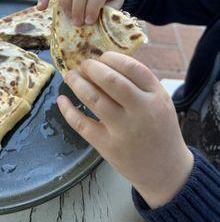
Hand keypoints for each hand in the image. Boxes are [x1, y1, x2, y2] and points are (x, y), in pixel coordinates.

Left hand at [57, 52, 193, 208]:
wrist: (166, 171)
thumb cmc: (160, 129)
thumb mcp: (161, 102)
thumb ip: (139, 84)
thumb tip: (105, 63)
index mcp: (156, 96)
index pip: (132, 67)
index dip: (112, 58)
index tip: (102, 56)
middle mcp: (141, 111)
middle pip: (110, 80)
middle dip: (91, 67)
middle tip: (83, 64)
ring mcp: (123, 130)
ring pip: (93, 98)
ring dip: (77, 83)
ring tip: (70, 76)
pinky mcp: (108, 147)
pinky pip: (82, 124)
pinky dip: (68, 110)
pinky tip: (62, 100)